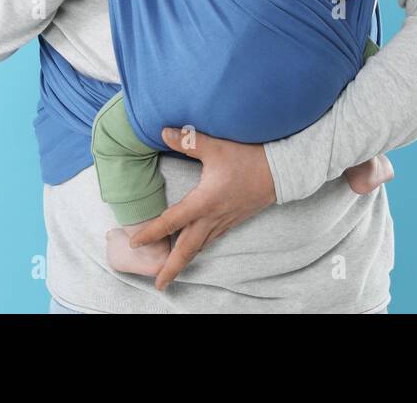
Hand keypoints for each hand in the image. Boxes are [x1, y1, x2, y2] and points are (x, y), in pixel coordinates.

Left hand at [126, 126, 277, 291]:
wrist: (281, 171)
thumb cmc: (249, 158)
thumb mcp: (217, 147)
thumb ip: (189, 141)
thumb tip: (163, 131)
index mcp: (204, 202)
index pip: (172, 221)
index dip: (152, 232)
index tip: (135, 242)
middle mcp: (212, 217)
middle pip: (187, 249)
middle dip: (171, 268)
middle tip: (159, 285)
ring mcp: (224, 221)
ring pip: (200, 247)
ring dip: (184, 261)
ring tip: (171, 272)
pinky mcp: (234, 220)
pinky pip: (212, 240)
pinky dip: (199, 248)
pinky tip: (196, 248)